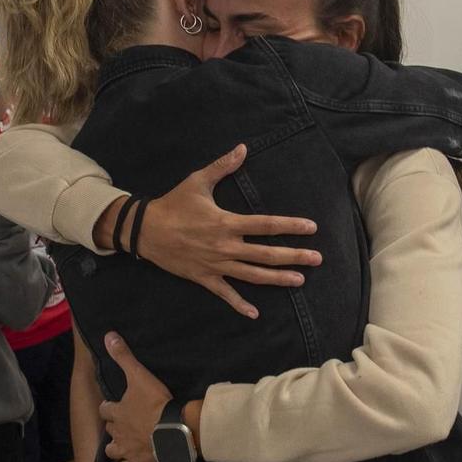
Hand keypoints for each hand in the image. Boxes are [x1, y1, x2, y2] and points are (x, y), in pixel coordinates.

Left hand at [99, 332, 168, 461]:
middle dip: (113, 424)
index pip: (105, 409)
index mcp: (117, 412)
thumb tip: (107, 336)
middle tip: (120, 421)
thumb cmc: (156, 403)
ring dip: (112, 445)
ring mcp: (126, 448)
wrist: (173, 430)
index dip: (108, 406)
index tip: (112, 405)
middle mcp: (117, 431)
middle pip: (109, 428)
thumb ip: (124, 357)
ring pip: (111, 448)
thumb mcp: (139, 375)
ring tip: (116, 443)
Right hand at [119, 145, 323, 318]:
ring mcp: (215, 264)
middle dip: (294, 257)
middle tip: (317, 258)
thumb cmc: (173, 204)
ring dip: (277, 279)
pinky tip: (255, 313)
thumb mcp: (197, 181)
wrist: (144, 230)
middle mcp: (225, 246)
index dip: (291, 226)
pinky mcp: (204, 277)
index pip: (266, 225)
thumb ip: (222, 166)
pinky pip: (225, 293)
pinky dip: (240, 304)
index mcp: (227, 222)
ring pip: (253, 276)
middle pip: (266, 254)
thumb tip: (242, 148)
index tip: (311, 228)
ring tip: (300, 280)